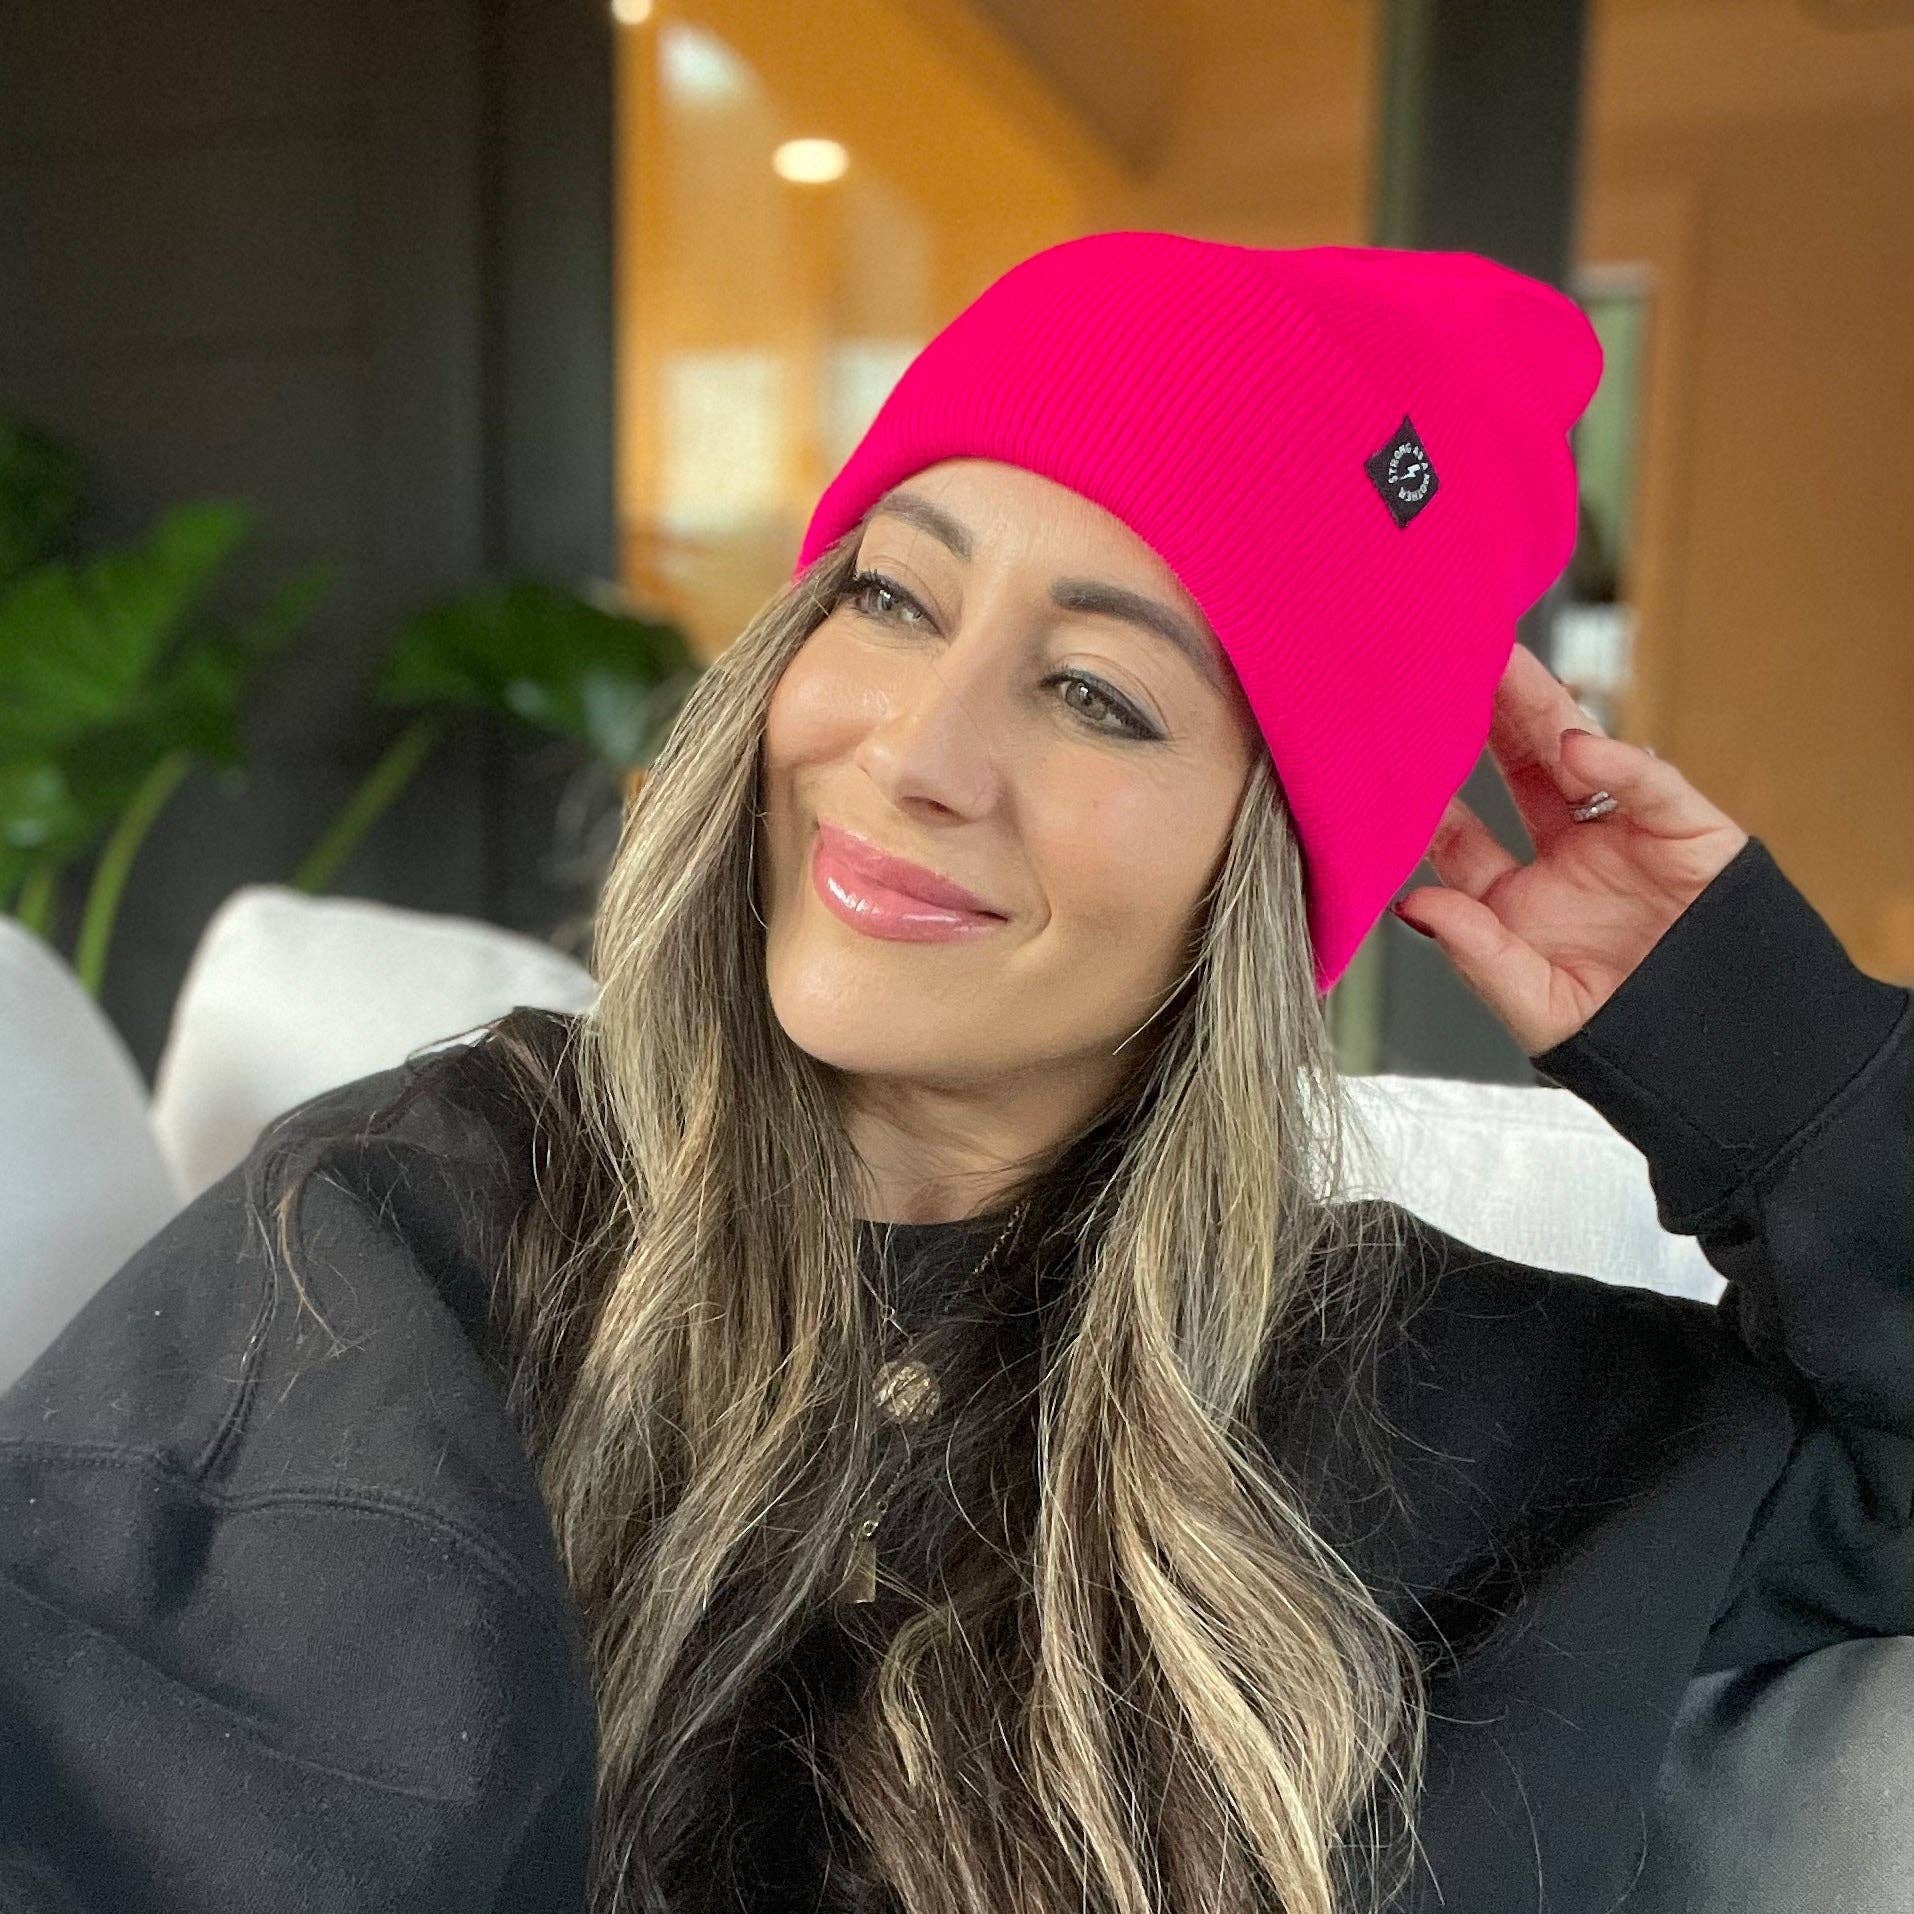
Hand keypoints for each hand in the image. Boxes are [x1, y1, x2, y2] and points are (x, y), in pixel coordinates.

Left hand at [1390, 642, 1749, 1056]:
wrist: (1731, 1062)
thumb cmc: (1626, 1046)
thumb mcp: (1535, 1005)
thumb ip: (1475, 952)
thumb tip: (1409, 904)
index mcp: (1516, 902)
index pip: (1458, 835)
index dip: (1424, 797)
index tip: (1382, 756)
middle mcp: (1564, 860)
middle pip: (1512, 774)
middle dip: (1478, 722)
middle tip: (1437, 670)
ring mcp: (1622, 838)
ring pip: (1573, 757)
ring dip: (1536, 708)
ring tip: (1498, 663)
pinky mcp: (1685, 829)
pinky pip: (1649, 784)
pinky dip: (1617, 761)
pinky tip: (1579, 745)